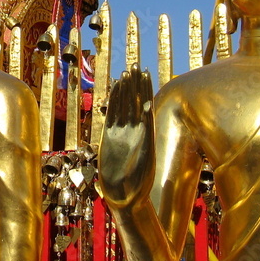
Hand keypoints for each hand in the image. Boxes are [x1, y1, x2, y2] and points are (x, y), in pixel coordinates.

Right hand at [98, 65, 155, 209]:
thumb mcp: (145, 159)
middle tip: (136, 66)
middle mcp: (135, 131)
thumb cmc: (138, 183)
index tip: (145, 74)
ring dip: (125, 90)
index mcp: (146, 134)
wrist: (124, 195)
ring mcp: (122, 132)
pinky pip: (112, 115)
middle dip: (136, 85)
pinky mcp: (110, 136)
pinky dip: (113, 102)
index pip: (146, 105)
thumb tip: (149, 114)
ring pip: (124, 106)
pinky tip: (115, 90)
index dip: (145, 89)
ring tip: (126, 74)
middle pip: (135, 102)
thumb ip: (146, 137)